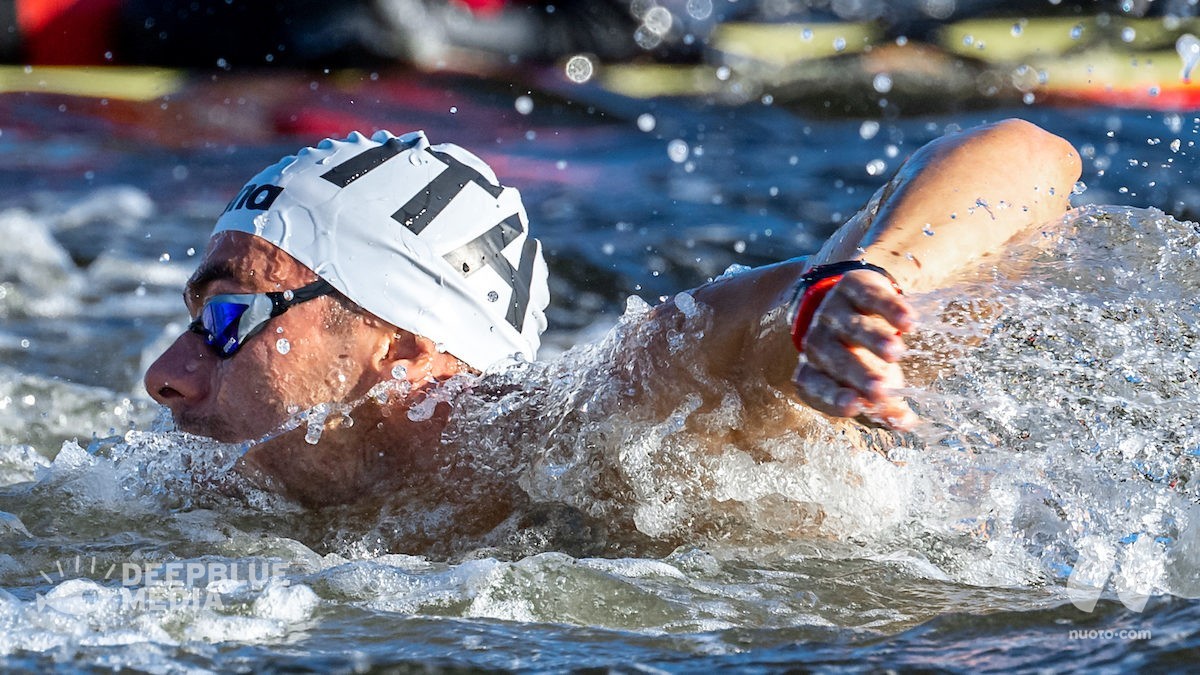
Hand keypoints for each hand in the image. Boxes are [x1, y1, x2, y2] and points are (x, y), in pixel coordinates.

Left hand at [791, 269, 917, 430]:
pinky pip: (869, 298)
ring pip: (852, 328)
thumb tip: (907, 423)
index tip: (855, 406)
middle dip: (858, 375)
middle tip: (881, 390)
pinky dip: (888, 308)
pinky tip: (909, 322)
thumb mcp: (869, 385)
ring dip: (873, 339)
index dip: (832, 397)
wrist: (852, 304)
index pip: (816, 387)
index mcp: (815, 371)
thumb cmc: (861, 358)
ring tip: (896, 352)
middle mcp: (818, 343)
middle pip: (836, 359)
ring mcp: (833, 313)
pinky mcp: (851, 287)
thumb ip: (885, 407)